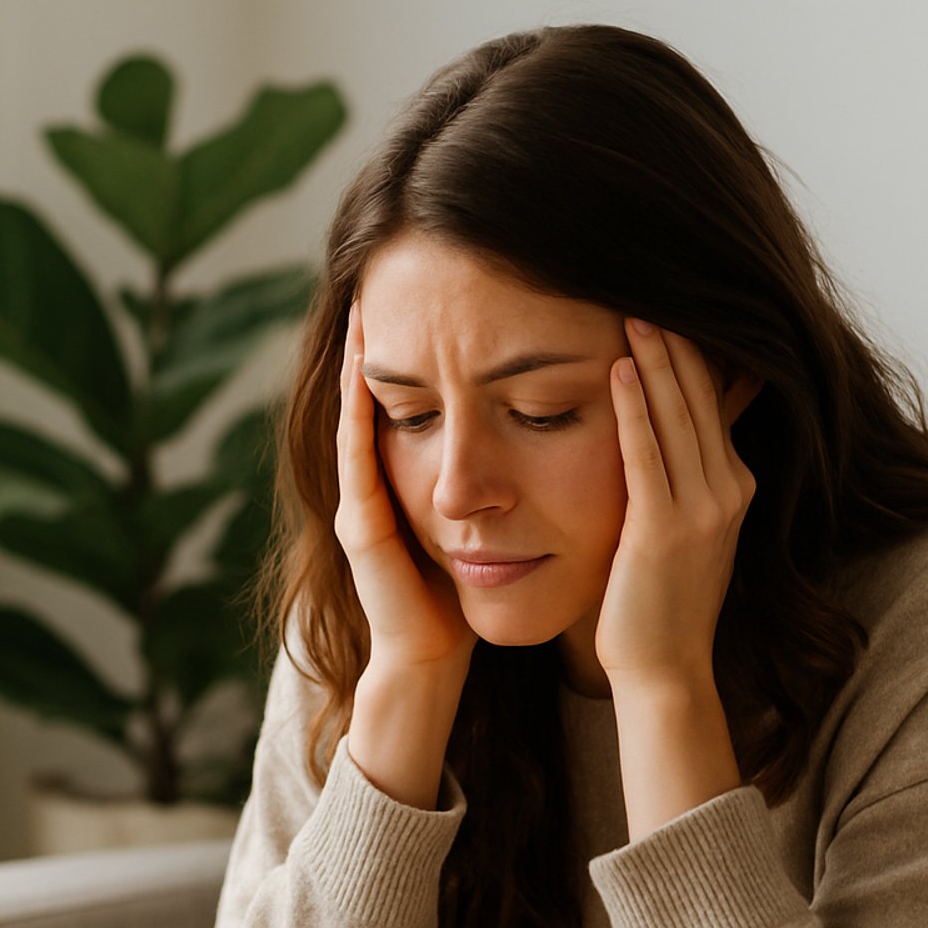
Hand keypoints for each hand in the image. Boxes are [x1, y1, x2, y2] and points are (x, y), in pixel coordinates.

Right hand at [333, 298, 478, 672]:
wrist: (437, 656)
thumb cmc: (475, 591)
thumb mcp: (497, 510)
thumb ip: (511, 463)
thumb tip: (572, 409)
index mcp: (412, 472)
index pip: (416, 390)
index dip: (420, 341)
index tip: (437, 286)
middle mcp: (380, 481)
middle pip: (380, 391)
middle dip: (384, 333)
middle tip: (382, 272)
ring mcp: (363, 501)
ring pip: (359, 414)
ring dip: (356, 361)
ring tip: (363, 302)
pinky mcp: (360, 526)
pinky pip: (355, 456)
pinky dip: (356, 413)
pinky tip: (361, 373)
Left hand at [596, 317, 761, 692]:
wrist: (664, 668)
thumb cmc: (660, 600)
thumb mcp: (685, 527)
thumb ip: (684, 473)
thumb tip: (673, 431)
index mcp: (734, 485)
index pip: (714, 399)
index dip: (692, 350)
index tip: (669, 304)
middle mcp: (728, 490)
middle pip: (701, 396)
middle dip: (676, 341)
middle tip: (648, 286)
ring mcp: (702, 511)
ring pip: (678, 416)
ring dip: (655, 360)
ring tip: (633, 310)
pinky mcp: (664, 531)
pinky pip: (647, 456)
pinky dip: (633, 410)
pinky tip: (618, 370)